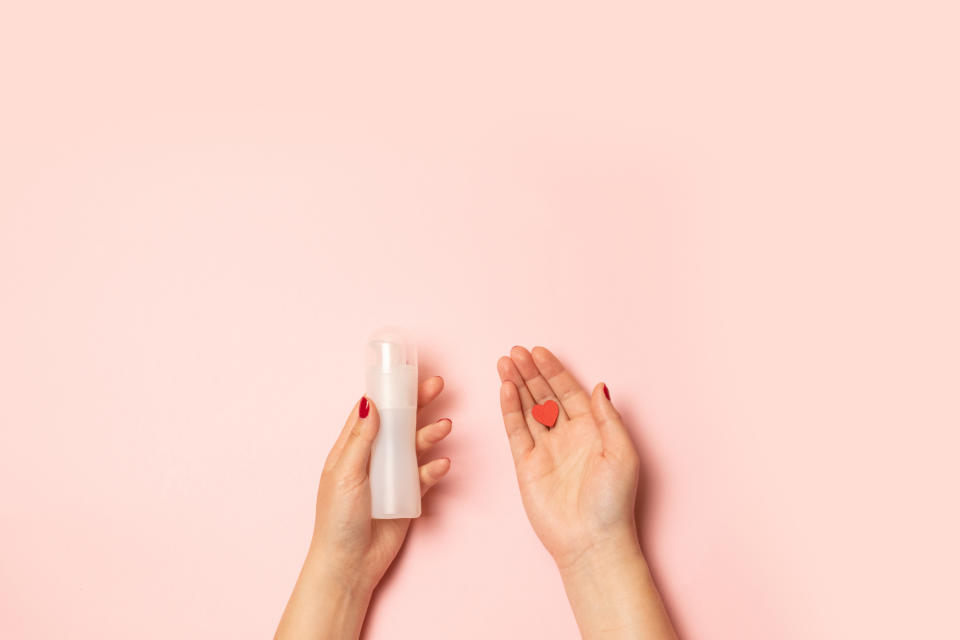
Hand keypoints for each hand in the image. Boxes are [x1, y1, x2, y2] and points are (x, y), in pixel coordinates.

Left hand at [275, 377, 451, 639]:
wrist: (350, 563)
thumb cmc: (338, 519)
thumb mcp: (346, 473)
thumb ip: (360, 439)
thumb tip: (369, 402)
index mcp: (352, 448)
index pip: (372, 411)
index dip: (388, 391)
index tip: (405, 373)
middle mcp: (374, 457)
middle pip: (400, 423)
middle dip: (418, 404)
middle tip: (437, 385)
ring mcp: (392, 476)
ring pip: (416, 446)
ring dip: (430, 434)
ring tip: (444, 427)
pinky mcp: (409, 496)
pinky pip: (425, 477)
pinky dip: (434, 469)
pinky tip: (441, 465)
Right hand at [497, 346, 675, 638]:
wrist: (591, 541)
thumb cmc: (613, 502)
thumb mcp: (622, 453)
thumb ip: (608, 418)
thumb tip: (599, 386)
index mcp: (593, 431)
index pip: (569, 392)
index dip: (554, 371)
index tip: (540, 351)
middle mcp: (568, 437)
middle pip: (545, 396)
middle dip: (531, 372)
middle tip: (516, 351)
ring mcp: (546, 450)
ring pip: (528, 409)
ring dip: (517, 385)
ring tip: (505, 362)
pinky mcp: (527, 465)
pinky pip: (516, 431)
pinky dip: (509, 409)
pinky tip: (505, 389)